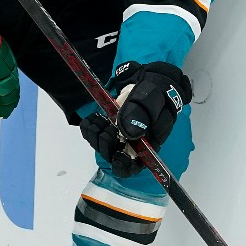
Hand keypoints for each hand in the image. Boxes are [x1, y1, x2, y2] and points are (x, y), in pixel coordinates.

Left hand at [78, 61, 192, 177]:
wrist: (149, 79)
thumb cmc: (156, 92)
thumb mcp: (153, 100)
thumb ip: (142, 115)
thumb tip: (128, 132)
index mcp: (147, 144)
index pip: (133, 166)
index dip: (123, 165)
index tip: (118, 155)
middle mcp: (130, 143)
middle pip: (112, 155)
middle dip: (106, 142)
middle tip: (108, 125)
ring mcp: (117, 134)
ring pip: (100, 144)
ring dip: (96, 134)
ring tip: (101, 118)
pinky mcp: (106, 124)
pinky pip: (91, 132)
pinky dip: (89, 126)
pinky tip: (95, 117)